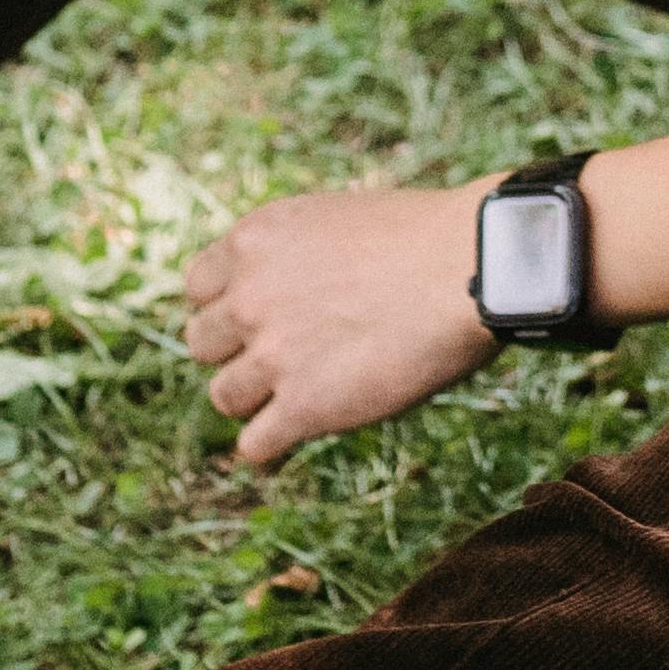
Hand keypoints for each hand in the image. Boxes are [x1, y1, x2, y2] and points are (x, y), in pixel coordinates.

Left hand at [181, 186, 500, 466]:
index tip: (255, 320)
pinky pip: (254, 447)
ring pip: (224, 398)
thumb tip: (295, 290)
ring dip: (255, 402)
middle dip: (237, 353)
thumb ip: (296, 256)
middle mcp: (250, 295)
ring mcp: (273, 353)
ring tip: (292, 401)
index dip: (227, 306)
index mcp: (255, 240)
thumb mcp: (338, 220)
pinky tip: (290, 444)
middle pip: (202, 344)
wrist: (471, 265)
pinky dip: (271, 449)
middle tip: (278, 360)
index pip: (198, 287)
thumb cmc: (427, 238)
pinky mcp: (304, 406)